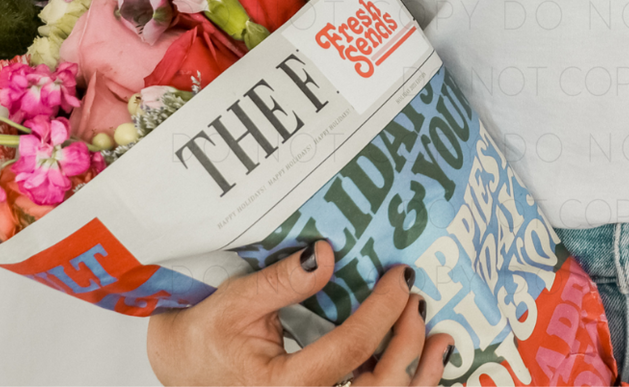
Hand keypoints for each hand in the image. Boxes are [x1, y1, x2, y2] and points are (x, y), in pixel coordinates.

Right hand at [146, 240, 455, 385]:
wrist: (186, 366)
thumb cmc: (205, 334)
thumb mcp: (236, 302)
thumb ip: (283, 282)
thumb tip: (326, 254)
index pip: (348, 352)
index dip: (381, 313)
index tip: (401, 277)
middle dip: (407, 345)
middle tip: (418, 301)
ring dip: (417, 375)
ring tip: (442, 340)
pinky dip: (403, 384)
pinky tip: (427, 362)